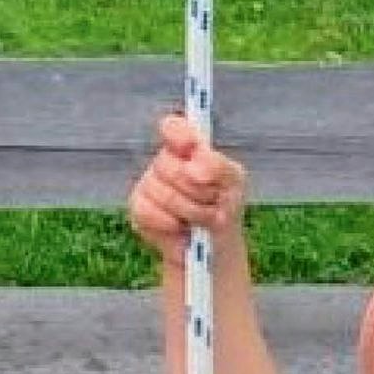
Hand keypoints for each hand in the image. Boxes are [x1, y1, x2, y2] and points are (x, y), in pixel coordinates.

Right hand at [128, 110, 247, 260]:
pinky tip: (182, 229)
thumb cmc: (224, 207)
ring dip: (191, 211)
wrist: (216, 246)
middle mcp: (164, 162)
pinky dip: (170, 224)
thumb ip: (218, 167)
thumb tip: (194, 168)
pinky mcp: (138, 209)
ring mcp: (148, 184)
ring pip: (162, 192)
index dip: (179, 134)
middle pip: (167, 164)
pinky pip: (148, 212)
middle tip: (214, 202)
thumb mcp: (234, 182)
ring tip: (204, 220)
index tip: (192, 147)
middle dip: (197, 190)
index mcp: (188, 148)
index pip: (173, 127)